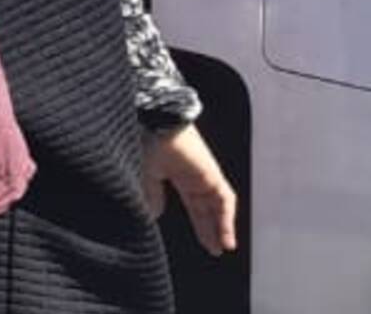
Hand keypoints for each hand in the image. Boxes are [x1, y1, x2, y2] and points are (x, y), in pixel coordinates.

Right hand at [143, 123, 238, 254]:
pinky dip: (226, 220)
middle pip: (207, 208)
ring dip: (221, 228)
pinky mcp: (212, 174)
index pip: (194, 205)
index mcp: (178, 174)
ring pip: (218, 206)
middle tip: (214, 249)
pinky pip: (225, 201)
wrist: (154, 121)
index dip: (199, 224)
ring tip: (223, 248)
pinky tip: (226, 237)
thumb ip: (152, 194)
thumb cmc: (144, 141)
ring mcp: (205, 174)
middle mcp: (195, 175)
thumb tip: (154, 214)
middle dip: (210, 229)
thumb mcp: (145, 173)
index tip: (203, 242)